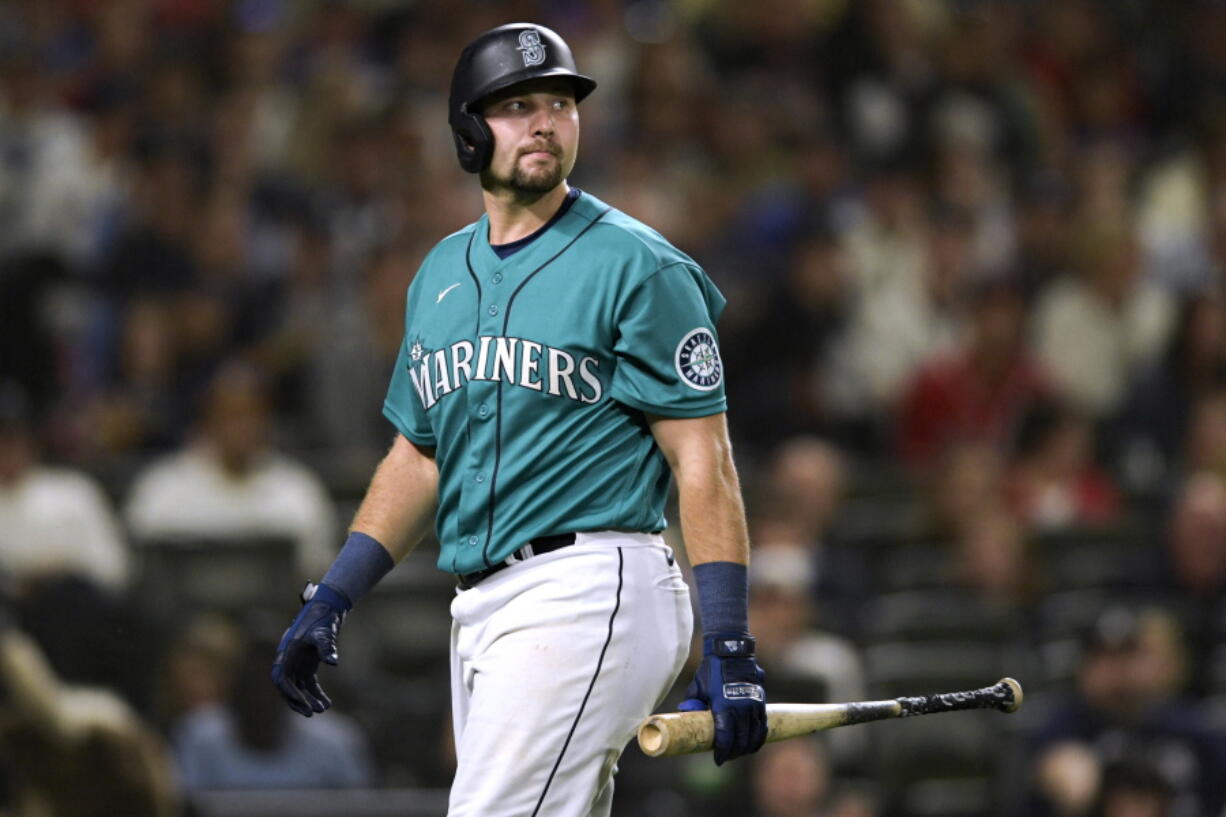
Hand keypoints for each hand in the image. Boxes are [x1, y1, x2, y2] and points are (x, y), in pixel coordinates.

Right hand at [270, 582, 349, 716]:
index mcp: (287, 651)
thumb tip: (333, 661)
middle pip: (287, 686)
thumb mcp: (325, 631)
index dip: (288, 691)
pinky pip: (308, 683)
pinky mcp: (307, 664)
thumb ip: (327, 646)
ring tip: (323, 709)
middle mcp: (289, 658)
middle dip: (298, 700)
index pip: (281, 676)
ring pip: (298, 687)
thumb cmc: (324, 618)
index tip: (302, 702)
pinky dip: (316, 693)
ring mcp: (297, 662)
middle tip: (312, 713)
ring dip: (308, 699)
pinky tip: (327, 703)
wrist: (329, 608)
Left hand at [678, 633, 766, 764]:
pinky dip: (758, 736)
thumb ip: (692, 702)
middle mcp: (741, 708)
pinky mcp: (761, 702)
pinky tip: (753, 742)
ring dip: (747, 747)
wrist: (732, 652)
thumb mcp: (698, 686)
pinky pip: (762, 725)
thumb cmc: (712, 670)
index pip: (725, 738)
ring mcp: (753, 705)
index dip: (722, 752)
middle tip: (727, 757)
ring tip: (740, 752)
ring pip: (754, 735)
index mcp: (723, 707)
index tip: (718, 760)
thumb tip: (685, 714)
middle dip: (734, 753)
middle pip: (740, 740)